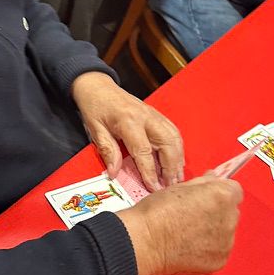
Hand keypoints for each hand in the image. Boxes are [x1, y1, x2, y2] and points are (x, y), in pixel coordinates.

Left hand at [71, 72, 183, 189]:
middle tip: (171, 186)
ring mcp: (154, 114)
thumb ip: (107, 151)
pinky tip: (177, 161)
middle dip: (171, 167)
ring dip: (178, 159)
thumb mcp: (95, 130)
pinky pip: (173, 132)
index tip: (154, 188)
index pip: (144, 151)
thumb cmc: (95, 107)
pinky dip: (178, 148)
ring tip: (177, 178)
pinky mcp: (157, 115)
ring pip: (174, 138)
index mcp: (128, 121)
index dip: (150, 171)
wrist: (98, 86)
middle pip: (167, 144)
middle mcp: (146, 117)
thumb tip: (114, 173)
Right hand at [118, 175, 242, 274]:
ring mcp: (226, 242)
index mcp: (222, 196)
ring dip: (214, 231)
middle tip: (194, 216)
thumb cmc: (158, 212)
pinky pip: (219, 251)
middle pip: (231, 212)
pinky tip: (190, 246)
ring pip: (226, 232)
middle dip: (217, 212)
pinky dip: (208, 249)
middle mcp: (229, 219)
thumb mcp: (180, 187)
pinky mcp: (219, 261)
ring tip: (189, 233)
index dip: (220, 193)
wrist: (146, 242)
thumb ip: (204, 182)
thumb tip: (213, 178)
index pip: (235, 190)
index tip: (208, 198)